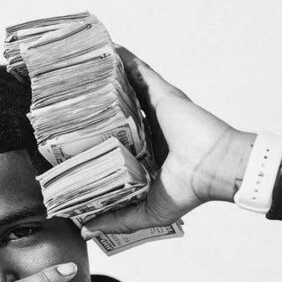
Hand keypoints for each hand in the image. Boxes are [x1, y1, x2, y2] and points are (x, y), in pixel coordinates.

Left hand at [80, 46, 255, 235]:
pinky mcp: (162, 94)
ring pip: (124, 89)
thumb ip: (116, 220)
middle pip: (114, 114)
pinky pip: (140, 71)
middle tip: (67, 103)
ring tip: (82, 72)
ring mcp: (154, 110)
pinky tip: (108, 50)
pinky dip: (125, 60)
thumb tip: (86, 230)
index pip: (113, 144)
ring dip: (106, 79)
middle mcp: (147, 130)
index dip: (93, 140)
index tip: (67, 139)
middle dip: (94, 108)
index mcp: (145, 155)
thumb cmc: (188, 190)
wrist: (214, 169)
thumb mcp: (145, 213)